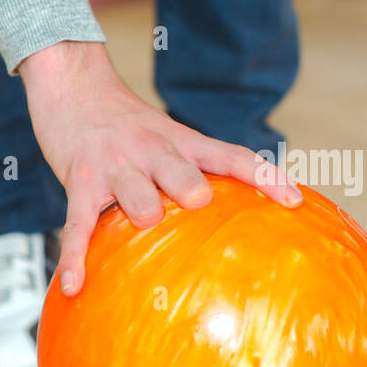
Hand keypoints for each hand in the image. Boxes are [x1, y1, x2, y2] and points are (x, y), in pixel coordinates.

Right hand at [17, 41, 301, 294]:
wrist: (71, 80)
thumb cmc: (118, 118)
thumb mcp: (161, 131)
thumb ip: (188, 163)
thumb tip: (216, 208)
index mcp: (179, 139)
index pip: (230, 156)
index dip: (264, 178)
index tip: (294, 202)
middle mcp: (151, 150)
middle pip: (185, 176)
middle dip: (194, 194)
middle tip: (199, 205)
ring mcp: (114, 166)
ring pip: (138, 199)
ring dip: (144, 214)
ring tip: (143, 228)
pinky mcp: (79, 181)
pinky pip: (78, 226)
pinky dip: (75, 258)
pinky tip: (73, 286)